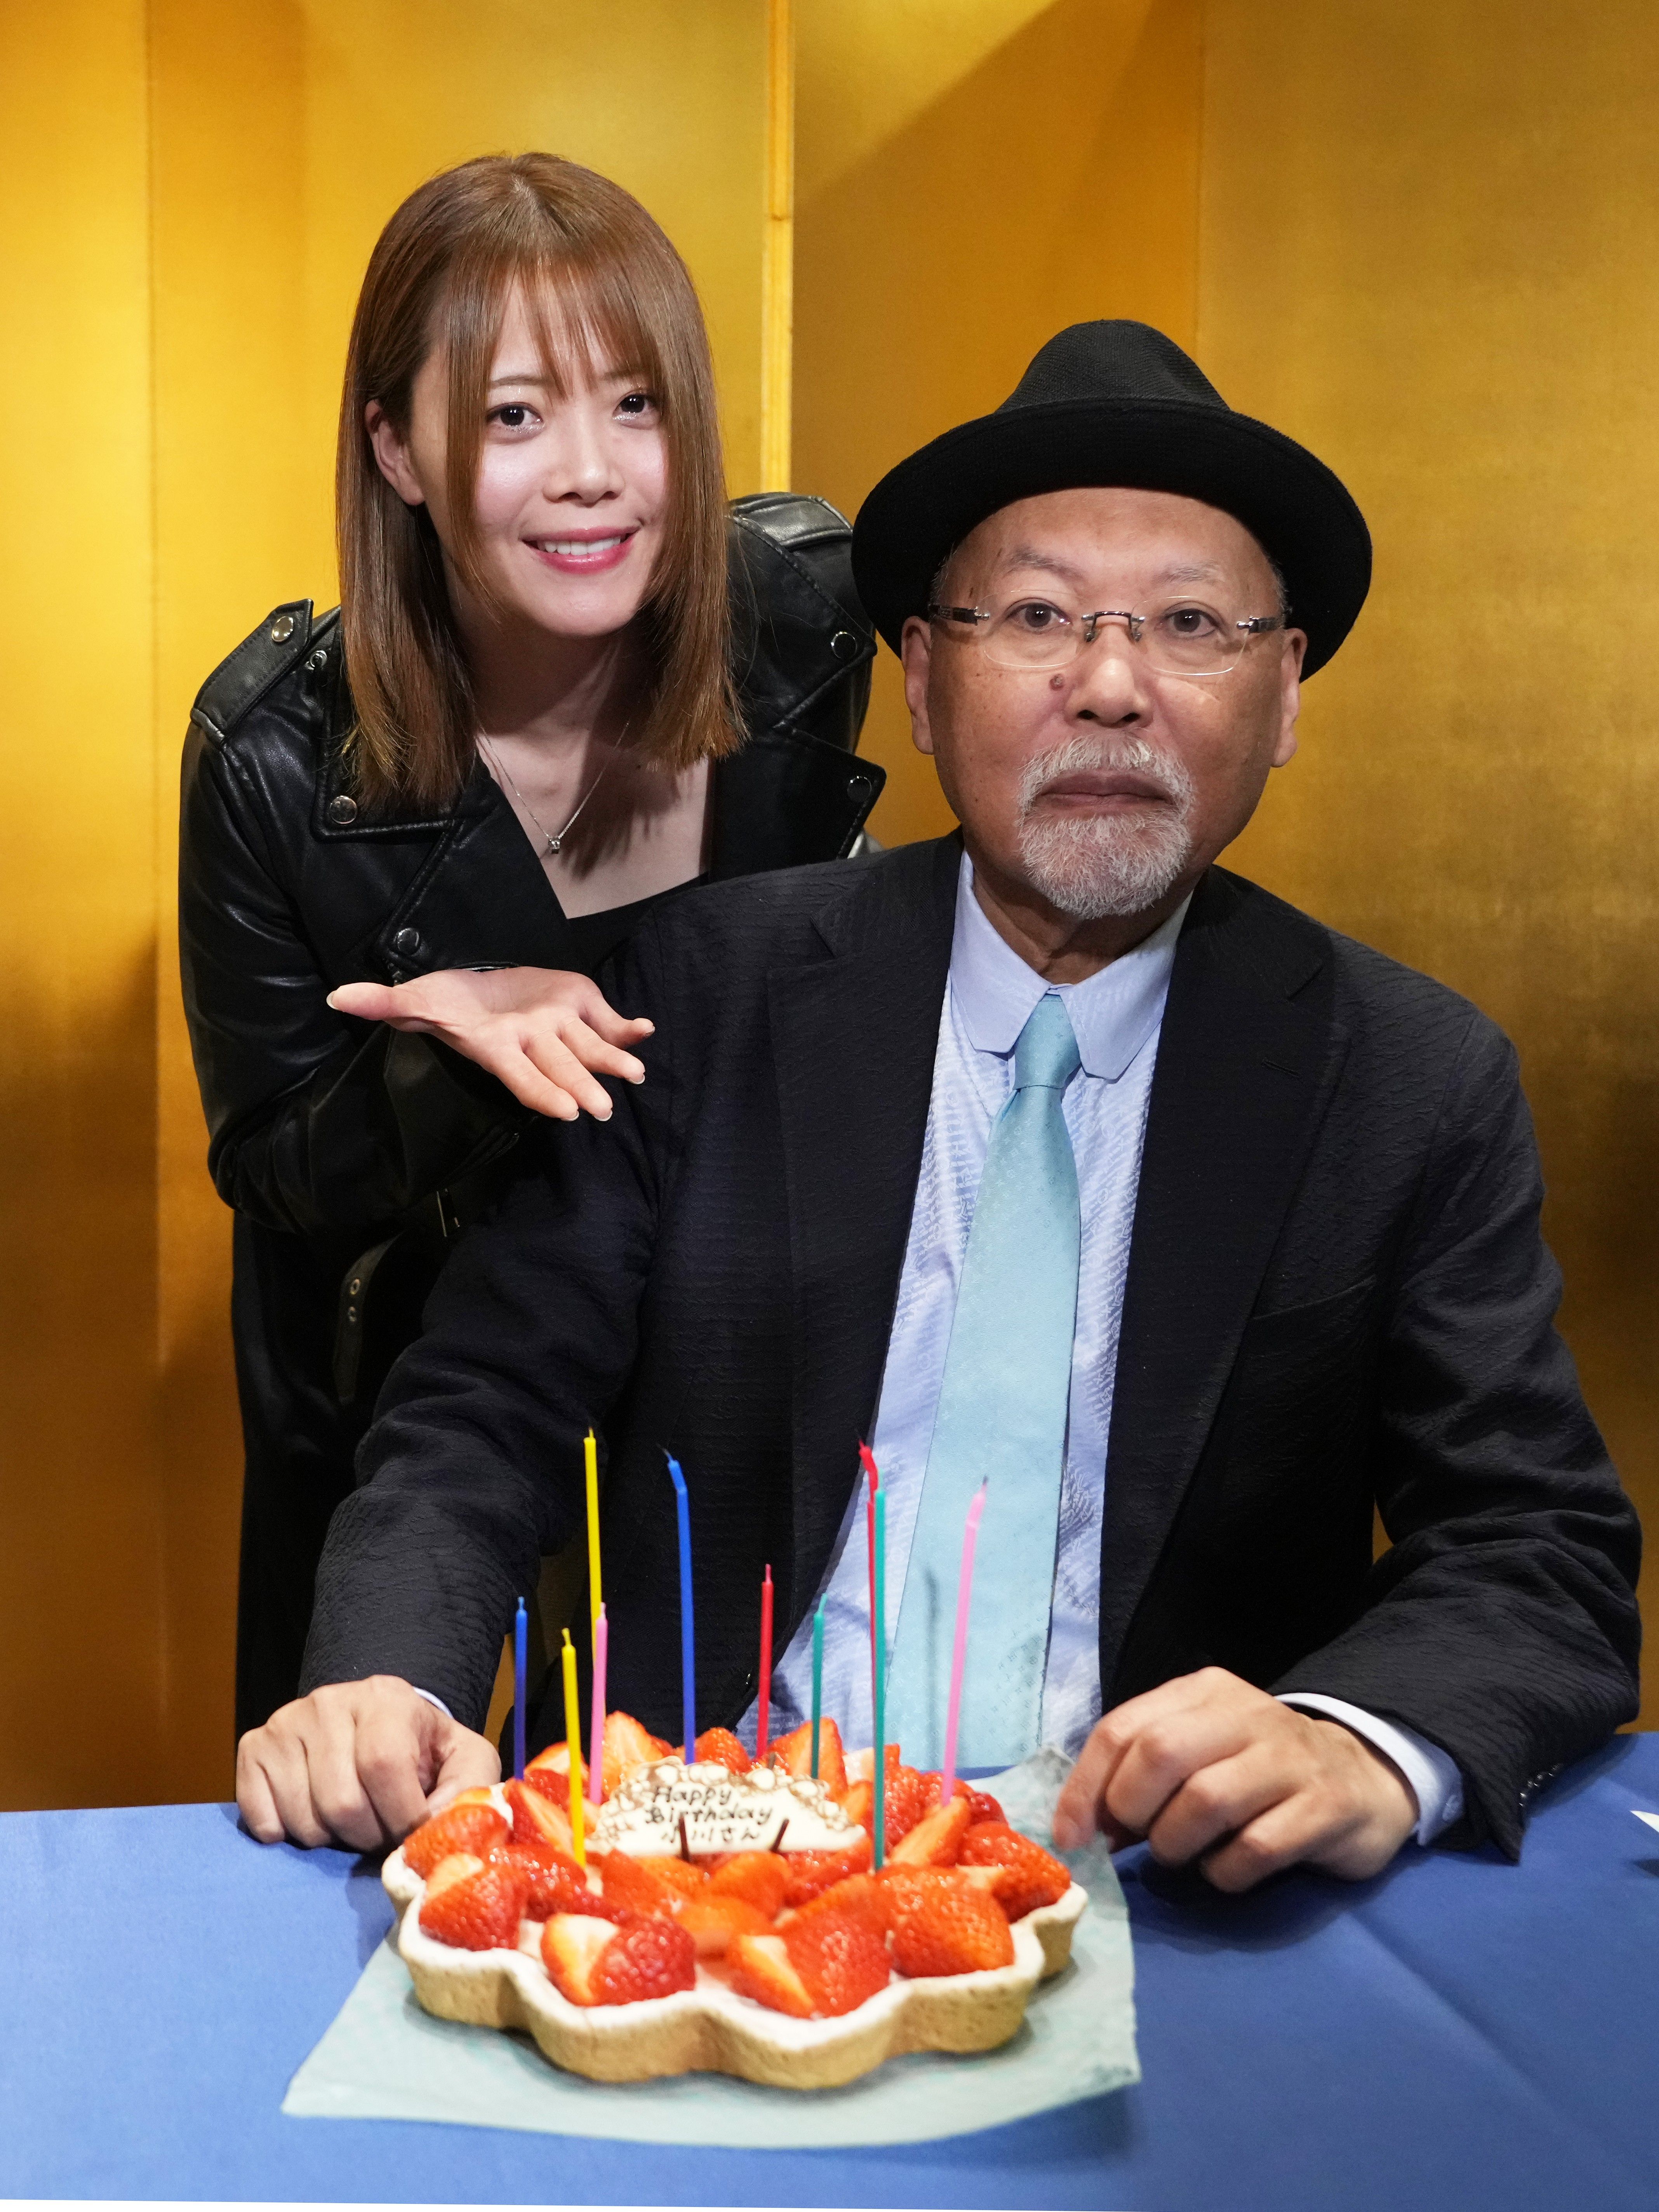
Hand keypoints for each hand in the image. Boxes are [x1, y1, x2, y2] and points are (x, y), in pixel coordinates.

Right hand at [236, 1676, 499, 1848]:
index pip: (384, 1765)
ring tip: (351, 1821)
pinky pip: (261, 1816)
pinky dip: (287, 1834)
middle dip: (367, 1835)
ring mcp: (286, 1722)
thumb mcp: (465, 1761)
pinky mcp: (253, 1747)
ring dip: (331, 1839)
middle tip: (379, 1832)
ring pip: (303, 1816)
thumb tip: (433, 1825)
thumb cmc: (423, 1752)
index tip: (410, 1833)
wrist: (375, 1726)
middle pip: (341, 1800)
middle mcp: (330, 1701)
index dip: (399, 1815)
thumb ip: (467, 1789)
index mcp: (387, 1698)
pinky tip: (312, 1815)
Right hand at [327, 966, 652, 1121]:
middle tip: (602, 1109)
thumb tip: (338, 997)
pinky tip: (645, 1028)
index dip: (541, 1092)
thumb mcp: (419, 1000)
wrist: (484, 992)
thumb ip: (385, 1003)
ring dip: (614, 1060)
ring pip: (591, 1048)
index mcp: (499, 1046)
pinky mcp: (581, 1005)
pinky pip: (609, 1022)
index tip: (565, 1113)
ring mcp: (561, 1025)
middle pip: (561, 1068)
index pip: (521, 1077)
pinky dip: (628, 1027)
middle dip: (582, 1086)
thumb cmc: (451, 1004)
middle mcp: (535, 1040)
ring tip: (636, 1072)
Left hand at [1052, 1667, 1417, 1891]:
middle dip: (1132, 1810)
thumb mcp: (1197, 1750)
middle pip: (1160, 1754)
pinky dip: (1226, 1872)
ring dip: (1177, 1845)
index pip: (1121, 1729)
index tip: (1072, 1837)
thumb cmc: (1255, 1770)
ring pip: (1205, 1801)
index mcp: (1203, 1692)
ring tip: (1185, 1854)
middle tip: (1138, 1842)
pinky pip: (1254, 1849)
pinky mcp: (1324, 1807)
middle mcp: (1245, 1714)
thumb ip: (1139, 1772)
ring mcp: (1289, 1759)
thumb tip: (1080, 1826)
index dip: (1085, 1788)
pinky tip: (1228, 1869)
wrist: (1360, 1778)